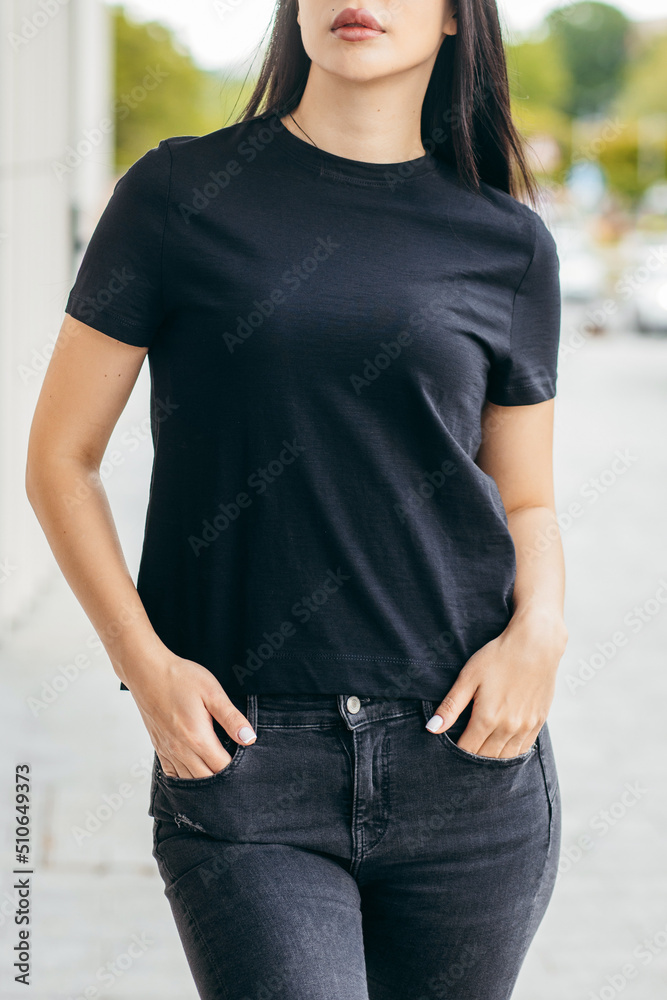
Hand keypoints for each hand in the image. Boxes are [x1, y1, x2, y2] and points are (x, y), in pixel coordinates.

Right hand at [123, 650, 256, 778]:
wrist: (147, 672)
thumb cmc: (181, 678)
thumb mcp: (213, 693)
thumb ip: (232, 718)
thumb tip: (249, 739)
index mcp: (198, 738)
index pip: (222, 768)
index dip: (237, 770)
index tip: (246, 764)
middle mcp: (181, 750)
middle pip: (206, 780)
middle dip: (223, 779)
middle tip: (236, 770)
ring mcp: (168, 750)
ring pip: (189, 780)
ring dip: (204, 780)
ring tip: (218, 771)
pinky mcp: (159, 747)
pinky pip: (172, 774)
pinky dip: (185, 778)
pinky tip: (195, 772)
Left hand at [425, 611, 566, 757]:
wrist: (535, 645)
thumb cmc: (498, 657)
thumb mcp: (468, 677)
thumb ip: (450, 707)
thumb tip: (432, 729)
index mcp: (487, 718)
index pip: (467, 750)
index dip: (456, 753)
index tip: (449, 751)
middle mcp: (508, 728)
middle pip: (486, 758)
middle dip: (473, 759)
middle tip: (464, 752)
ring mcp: (526, 727)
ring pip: (506, 757)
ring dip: (492, 759)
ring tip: (481, 754)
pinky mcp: (539, 722)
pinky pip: (523, 749)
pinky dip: (511, 753)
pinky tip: (502, 748)